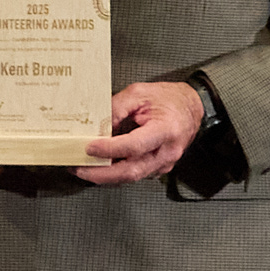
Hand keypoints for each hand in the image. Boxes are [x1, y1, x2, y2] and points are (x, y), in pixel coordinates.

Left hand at [74, 79, 206, 186]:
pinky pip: (135, 174)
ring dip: (105, 176)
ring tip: (84, 169)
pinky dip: (116, 174)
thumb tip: (96, 127)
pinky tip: (101, 168)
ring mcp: (165, 163)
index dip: (109, 149)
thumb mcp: (138, 93)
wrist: (190, 107)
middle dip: (101, 174)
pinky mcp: (159, 167)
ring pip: (132, 177)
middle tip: (79, 169)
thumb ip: (115, 108)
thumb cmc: (168, 99)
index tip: (89, 148)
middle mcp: (167, 151)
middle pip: (131, 171)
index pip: (134, 146)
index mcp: (165, 130)